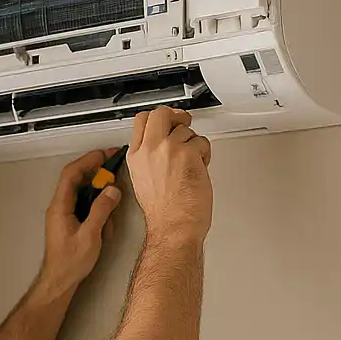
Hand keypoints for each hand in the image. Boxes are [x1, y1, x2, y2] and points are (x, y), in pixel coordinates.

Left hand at [39, 148, 122, 295]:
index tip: (104, 154)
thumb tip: (112, 190)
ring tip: (114, 200)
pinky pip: (85, 206)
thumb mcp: (90, 235)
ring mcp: (64, 214)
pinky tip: (108, 221)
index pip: (71, 174)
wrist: (58, 282)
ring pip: (83, 193)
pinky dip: (98, 208)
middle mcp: (60, 207)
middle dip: (96, 173)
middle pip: (77, 180)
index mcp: (60, 206)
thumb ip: (101, 210)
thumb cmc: (70, 263)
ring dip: (100, 194)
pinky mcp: (70, 222)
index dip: (87, 161)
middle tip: (114, 169)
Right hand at [126, 107, 212, 244]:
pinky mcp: (188, 153)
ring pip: (186, 130)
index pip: (142, 120)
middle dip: (176, 116)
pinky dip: (204, 154)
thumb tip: (164, 144)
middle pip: (161, 114)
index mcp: (136, 156)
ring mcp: (169, 149)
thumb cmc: (163, 212)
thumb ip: (150, 157)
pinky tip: (199, 168)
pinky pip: (201, 142)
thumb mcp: (143, 180)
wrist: (174, 225)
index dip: (158, 116)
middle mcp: (150, 149)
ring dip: (193, 143)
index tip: (168, 119)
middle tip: (184, 122)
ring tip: (192, 163)